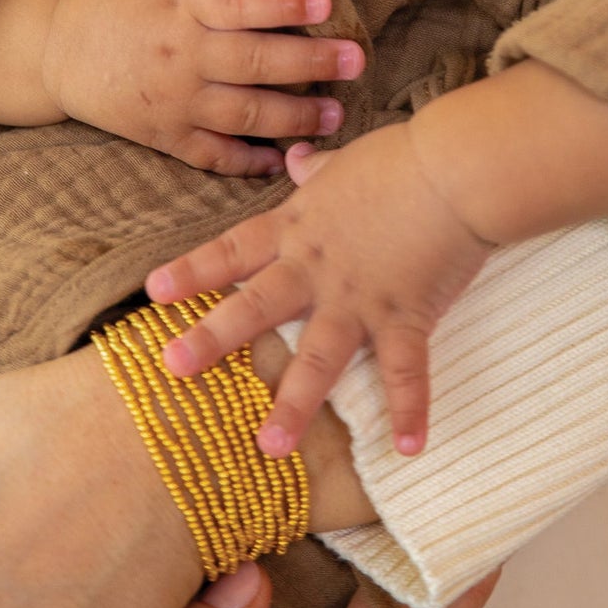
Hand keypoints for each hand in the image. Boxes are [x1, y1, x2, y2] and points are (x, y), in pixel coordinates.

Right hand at [47, 0, 363, 174]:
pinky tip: (284, 159)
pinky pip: (215, 155)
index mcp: (181, 4)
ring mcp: (173, 100)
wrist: (56, 46)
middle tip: (356, 60)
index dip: (283, 1)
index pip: (238, 1)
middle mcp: (180, 53)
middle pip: (255, 60)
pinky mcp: (164, 136)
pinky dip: (251, 162)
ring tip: (335, 115)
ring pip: (245, 112)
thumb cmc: (121, 1)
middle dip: (311, 61)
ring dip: (296, 116)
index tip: (327, 0)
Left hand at [148, 124, 492, 457]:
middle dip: (213, 337)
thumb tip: (298, 159)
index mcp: (300, 228)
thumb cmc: (401, 158)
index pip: (235, 249)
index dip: (194, 269)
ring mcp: (360, 297)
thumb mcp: (347, 162)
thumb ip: (318, 171)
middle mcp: (318, 268)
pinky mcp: (406, 315)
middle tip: (173, 366)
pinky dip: (410, 409)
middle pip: (256, 305)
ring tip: (271, 446)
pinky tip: (409, 448)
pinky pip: (406, 370)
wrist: (452, 169)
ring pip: (319, 356)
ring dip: (295, 402)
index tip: (154, 291)